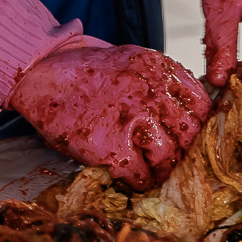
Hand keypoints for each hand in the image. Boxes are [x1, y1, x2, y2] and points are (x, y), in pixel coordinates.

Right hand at [8, 34, 209, 189]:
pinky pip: (140, 175)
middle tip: (174, 157)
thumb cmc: (83, 69)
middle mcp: (151, 92)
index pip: (201, 105)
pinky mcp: (110, 147)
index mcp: (158, 68)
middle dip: (184, 150)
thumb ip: (159, 82)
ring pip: (169, 157)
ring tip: (154, 170)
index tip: (190, 135)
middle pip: (190, 134)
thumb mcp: (131, 60)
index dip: (199, 125)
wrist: (40, 70)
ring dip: (163, 168)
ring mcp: (131, 120)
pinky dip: (140, 180)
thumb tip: (185, 113)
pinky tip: (132, 175)